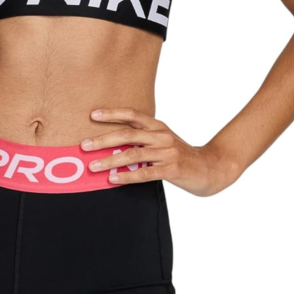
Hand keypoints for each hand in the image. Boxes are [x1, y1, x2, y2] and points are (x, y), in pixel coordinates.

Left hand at [80, 107, 240, 196]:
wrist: (210, 168)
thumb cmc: (180, 155)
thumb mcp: (163, 141)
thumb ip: (143, 139)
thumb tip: (112, 144)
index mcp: (157, 125)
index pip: (131, 115)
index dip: (112, 113)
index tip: (92, 115)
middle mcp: (161, 135)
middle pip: (127, 133)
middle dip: (103, 139)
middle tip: (84, 145)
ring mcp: (167, 152)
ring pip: (133, 153)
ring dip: (110, 160)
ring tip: (93, 166)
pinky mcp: (172, 169)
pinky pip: (145, 172)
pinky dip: (127, 176)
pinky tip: (113, 180)